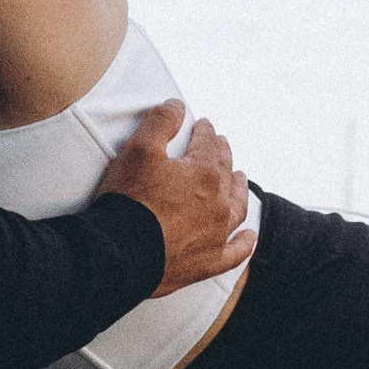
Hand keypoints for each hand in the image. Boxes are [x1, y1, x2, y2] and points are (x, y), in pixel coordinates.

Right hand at [96, 100, 255, 294]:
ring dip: (239, 191)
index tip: (204, 125)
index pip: (209, 145)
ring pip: (237, 208)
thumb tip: (177, 106)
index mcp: (205, 174)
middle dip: (223, 155)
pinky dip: (244, 244)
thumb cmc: (128, 201)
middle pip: (226, 173)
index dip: (205, 131)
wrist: (119, 253)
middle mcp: (218, 204)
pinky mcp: (208, 262)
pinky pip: (235, 253)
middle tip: (221, 146)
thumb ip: (160, 122)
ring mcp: (216, 235)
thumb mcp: (138, 149)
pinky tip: (249, 237)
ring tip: (240, 179)